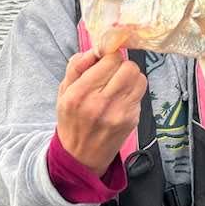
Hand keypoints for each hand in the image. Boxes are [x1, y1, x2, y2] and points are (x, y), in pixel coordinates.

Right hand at [56, 49, 147, 176]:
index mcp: (79, 93)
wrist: (81, 156)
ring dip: (131, 77)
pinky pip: (141, 93)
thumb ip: (76, 66)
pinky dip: (133, 91)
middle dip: (122, 65)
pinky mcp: (132, 120)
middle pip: (129, 67)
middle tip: (113, 73)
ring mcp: (119, 113)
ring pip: (139, 78)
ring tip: (118, 84)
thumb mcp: (64, 91)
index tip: (105, 60)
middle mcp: (100, 103)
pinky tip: (121, 99)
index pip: (111, 59)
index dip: (110, 55)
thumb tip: (95, 49)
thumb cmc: (72, 119)